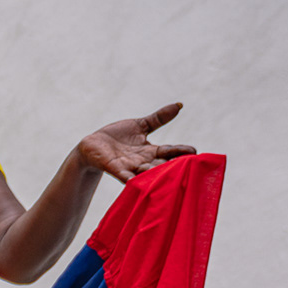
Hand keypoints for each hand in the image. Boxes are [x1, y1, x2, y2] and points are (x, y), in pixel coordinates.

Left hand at [77, 103, 195, 182]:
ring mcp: (129, 166)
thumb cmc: (117, 137)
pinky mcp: (114, 169)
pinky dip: (130, 179)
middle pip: (161, 164)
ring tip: (167, 175)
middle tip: (187, 167)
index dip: (182, 151)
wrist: (92, 145)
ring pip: (146, 172)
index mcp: (150, 151)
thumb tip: (179, 105)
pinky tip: (136, 182)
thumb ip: (159, 118)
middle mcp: (143, 161)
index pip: (170, 151)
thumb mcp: (140, 125)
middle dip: (173, 166)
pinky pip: (124, 176)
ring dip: (155, 173)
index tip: (195, 152)